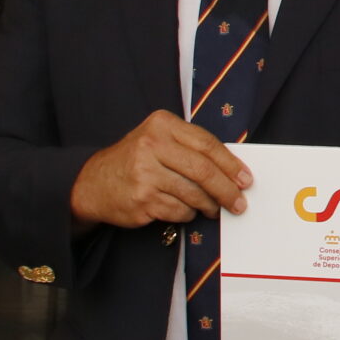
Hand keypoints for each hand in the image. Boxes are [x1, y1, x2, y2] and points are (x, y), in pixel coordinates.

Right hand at [67, 110, 251, 228]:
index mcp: (162, 125)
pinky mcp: (142, 200)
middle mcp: (152, 146)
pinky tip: (186, 211)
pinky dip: (188, 214)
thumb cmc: (135, 160)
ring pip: (193, 194)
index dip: (231, 164)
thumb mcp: (158, 140)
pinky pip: (179, 210)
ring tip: (213, 209)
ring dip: (209, 205)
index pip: (207, 144)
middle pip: (203, 171)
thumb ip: (190, 147)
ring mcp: (145, 174)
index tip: (246, 179)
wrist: (92, 183)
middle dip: (227, 190)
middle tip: (239, 203)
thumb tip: (233, 170)